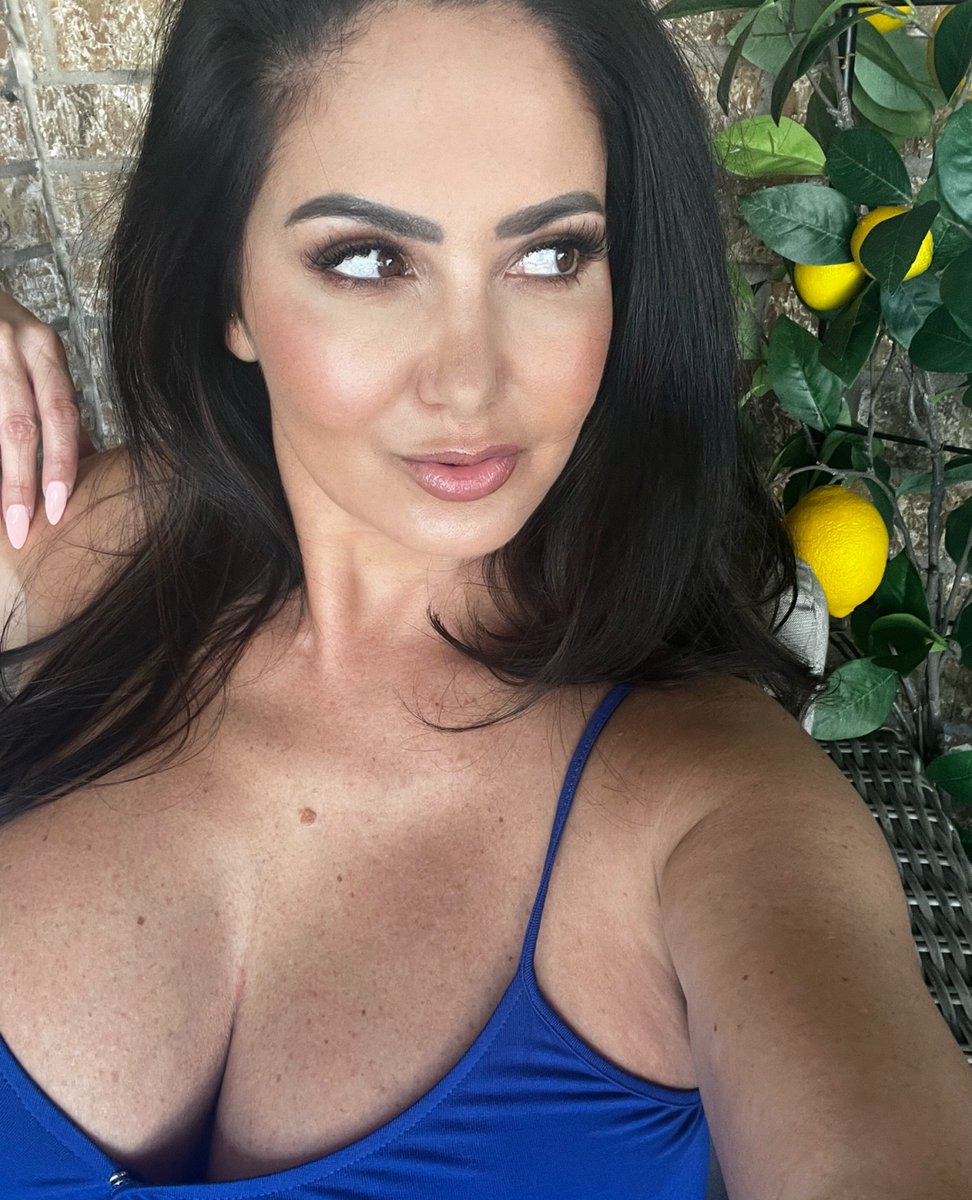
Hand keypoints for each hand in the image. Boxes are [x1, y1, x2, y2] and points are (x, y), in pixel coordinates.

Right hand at [0, 290, 96, 549]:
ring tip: (1, 514)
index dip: (61, 466)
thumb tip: (89, 464)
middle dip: (21, 482)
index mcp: (43, 348)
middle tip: (21, 528)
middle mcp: (10, 344)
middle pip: (18, 425)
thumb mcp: (39, 359)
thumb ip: (58, 407)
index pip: (60, 415)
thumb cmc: (5, 336)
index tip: (59, 511)